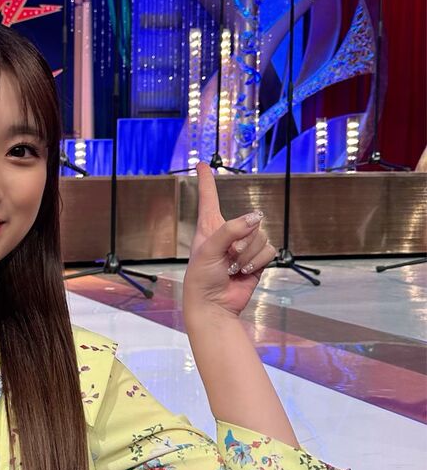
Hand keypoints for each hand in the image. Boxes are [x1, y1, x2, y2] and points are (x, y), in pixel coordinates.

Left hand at [181, 162, 274, 319]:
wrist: (213, 305)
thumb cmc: (201, 278)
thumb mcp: (209, 250)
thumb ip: (231, 230)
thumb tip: (256, 218)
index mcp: (209, 226)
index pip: (208, 198)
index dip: (206, 181)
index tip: (202, 164)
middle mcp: (227, 233)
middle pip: (250, 221)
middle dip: (243, 241)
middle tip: (228, 258)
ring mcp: (243, 246)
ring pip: (261, 236)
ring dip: (249, 255)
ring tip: (232, 268)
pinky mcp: (256, 260)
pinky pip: (268, 251)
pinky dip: (258, 262)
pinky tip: (244, 272)